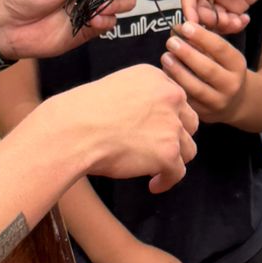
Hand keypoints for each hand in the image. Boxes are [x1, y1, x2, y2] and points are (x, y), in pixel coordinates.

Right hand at [58, 63, 198, 194]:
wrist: (73, 131)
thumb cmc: (82, 113)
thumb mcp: (116, 88)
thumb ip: (139, 98)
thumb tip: (148, 121)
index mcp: (155, 77)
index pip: (175, 99)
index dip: (168, 117)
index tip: (154, 130)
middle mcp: (170, 97)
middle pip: (188, 122)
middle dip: (176, 137)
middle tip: (158, 149)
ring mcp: (171, 125)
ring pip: (188, 148)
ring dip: (174, 159)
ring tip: (156, 170)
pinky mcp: (168, 153)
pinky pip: (178, 172)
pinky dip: (167, 181)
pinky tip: (153, 185)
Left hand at [161, 21, 248, 122]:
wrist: (236, 101)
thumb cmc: (222, 69)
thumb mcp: (222, 54)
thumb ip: (204, 42)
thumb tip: (179, 29)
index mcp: (237, 65)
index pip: (220, 48)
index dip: (202, 36)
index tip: (185, 26)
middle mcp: (231, 85)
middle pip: (207, 69)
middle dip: (187, 54)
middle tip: (171, 42)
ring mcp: (218, 102)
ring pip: (196, 88)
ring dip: (178, 71)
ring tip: (165, 57)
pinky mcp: (205, 114)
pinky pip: (188, 100)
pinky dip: (175, 86)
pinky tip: (165, 74)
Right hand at [180, 0, 261, 18]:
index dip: (189, 9)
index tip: (193, 24)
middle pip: (201, 10)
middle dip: (210, 20)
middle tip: (226, 22)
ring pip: (215, 18)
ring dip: (223, 25)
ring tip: (238, 22)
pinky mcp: (236, 4)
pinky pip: (230, 20)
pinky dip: (235, 25)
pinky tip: (245, 20)